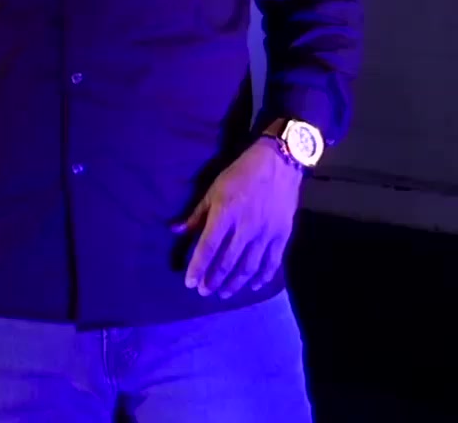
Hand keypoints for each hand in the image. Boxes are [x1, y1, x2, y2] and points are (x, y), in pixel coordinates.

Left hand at [172, 138, 302, 298]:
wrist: (278, 164)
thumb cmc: (240, 174)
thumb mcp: (214, 189)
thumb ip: (196, 214)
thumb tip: (175, 230)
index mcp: (225, 214)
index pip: (208, 247)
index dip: (198, 267)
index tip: (190, 283)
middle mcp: (245, 227)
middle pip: (227, 261)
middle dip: (214, 280)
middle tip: (204, 292)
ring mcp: (266, 233)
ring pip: (249, 266)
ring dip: (235, 283)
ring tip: (224, 293)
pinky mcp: (282, 235)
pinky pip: (272, 262)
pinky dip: (262, 277)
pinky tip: (254, 285)